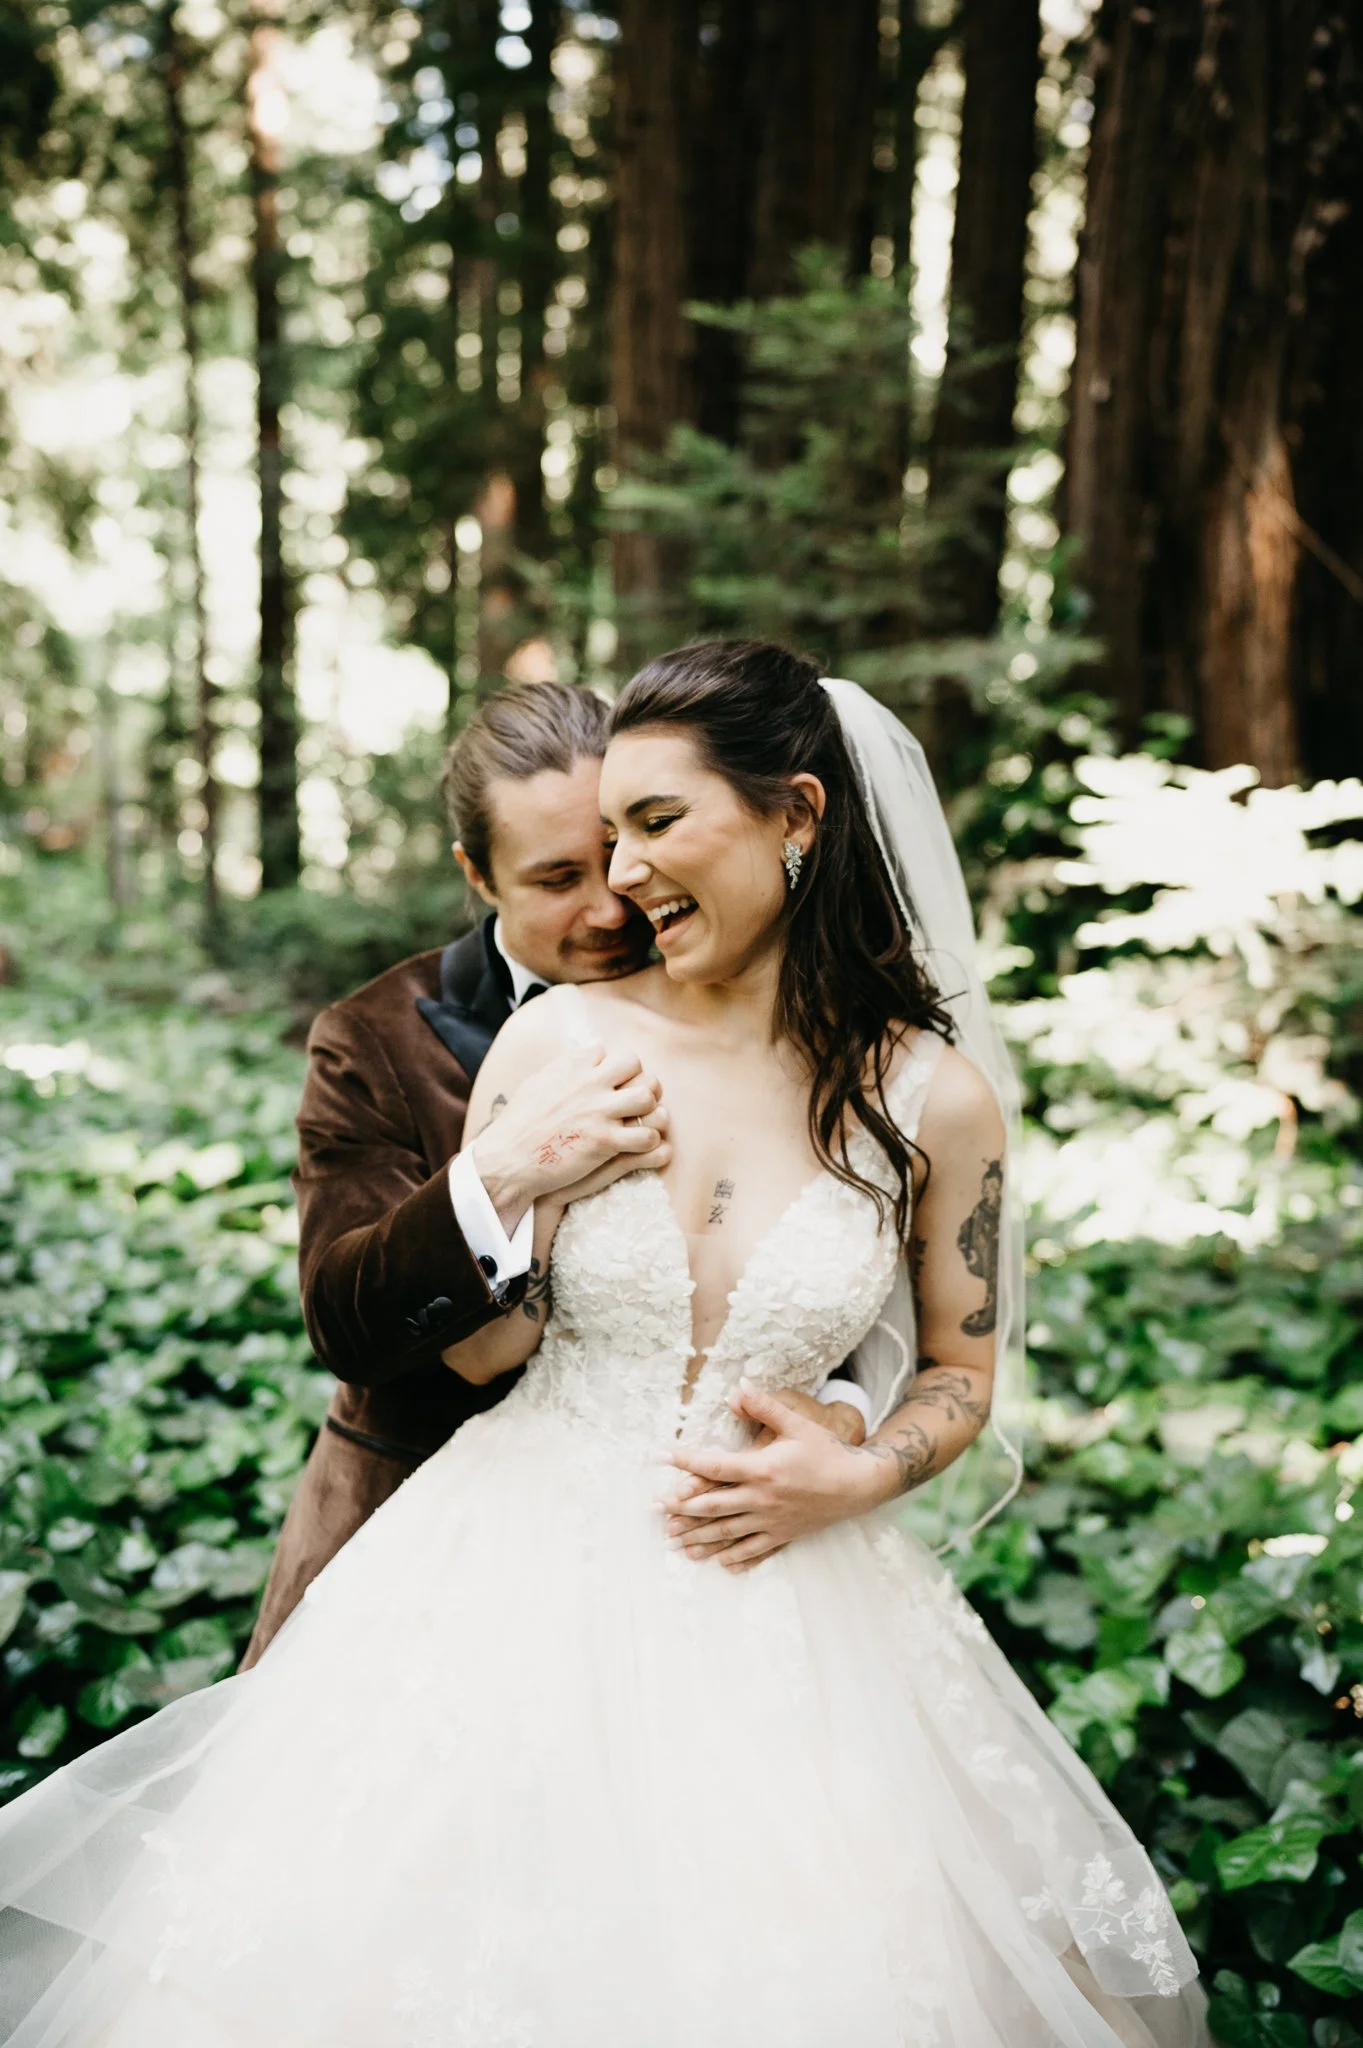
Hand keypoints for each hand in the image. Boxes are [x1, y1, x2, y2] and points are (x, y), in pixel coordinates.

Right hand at [470, 1046, 664, 1225]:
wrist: (509, 1160)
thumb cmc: (518, 1125)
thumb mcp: (536, 1084)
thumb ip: (561, 1068)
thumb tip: (577, 1055)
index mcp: (571, 1066)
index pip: (606, 1052)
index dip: (609, 1068)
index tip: (606, 1085)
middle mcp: (589, 1083)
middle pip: (635, 1063)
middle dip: (637, 1079)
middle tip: (634, 1100)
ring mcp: (599, 1112)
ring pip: (647, 1096)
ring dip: (649, 1110)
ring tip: (641, 1122)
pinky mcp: (606, 1141)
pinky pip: (648, 1136)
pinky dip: (649, 1142)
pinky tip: (639, 1146)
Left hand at [661, 1382, 887, 1572]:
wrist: (858, 1485)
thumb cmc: (826, 1452)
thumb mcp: (797, 1423)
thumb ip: (765, 1407)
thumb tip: (736, 1391)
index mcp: (761, 1469)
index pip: (714, 1466)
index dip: (685, 1462)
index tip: (663, 1458)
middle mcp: (761, 1499)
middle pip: (712, 1507)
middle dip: (681, 1508)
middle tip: (656, 1509)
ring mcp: (771, 1521)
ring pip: (727, 1533)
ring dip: (698, 1537)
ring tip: (674, 1542)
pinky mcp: (783, 1535)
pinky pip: (753, 1551)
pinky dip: (733, 1557)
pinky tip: (717, 1561)